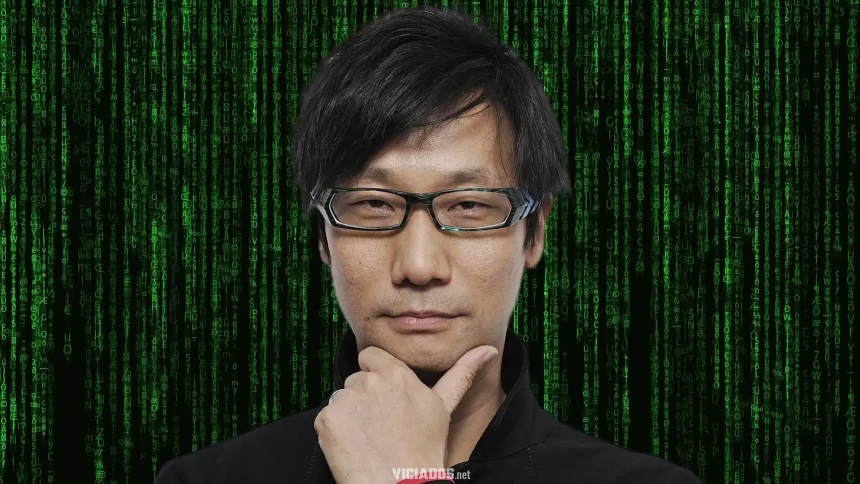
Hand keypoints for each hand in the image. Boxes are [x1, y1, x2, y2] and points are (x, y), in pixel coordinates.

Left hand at [314, 344, 497, 483]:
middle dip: (365, 397)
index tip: (385, 399)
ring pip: (342, 398)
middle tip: (382, 424)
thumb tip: (489, 349)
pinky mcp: (327, 420)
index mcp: (396, 374)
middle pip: (357, 379)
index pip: (371, 356)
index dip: (376, 374)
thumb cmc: (425, 450)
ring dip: (350, 414)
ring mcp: (345, 400)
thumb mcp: (444, 407)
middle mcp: (368, 381)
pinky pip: (326, 417)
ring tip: (370, 437)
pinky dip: (335, 431)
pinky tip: (355, 445)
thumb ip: (462, 373)